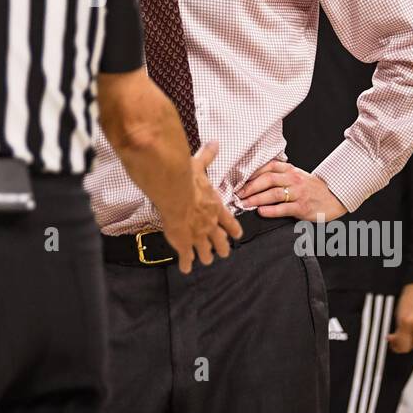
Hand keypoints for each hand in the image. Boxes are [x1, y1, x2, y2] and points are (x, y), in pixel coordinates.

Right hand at [156, 141, 243, 274]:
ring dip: (207, 256)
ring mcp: (198, 236)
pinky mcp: (184, 243)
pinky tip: (186, 269)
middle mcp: (210, 224)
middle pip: (220, 240)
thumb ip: (208, 156)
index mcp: (215, 207)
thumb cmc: (188, 179)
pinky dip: (186, 263)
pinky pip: (186, 257)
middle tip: (224, 252)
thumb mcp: (199, 165)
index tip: (237, 235)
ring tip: (207, 260)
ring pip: (206, 251)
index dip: (233, 229)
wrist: (175, 193)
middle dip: (223, 247)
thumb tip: (214, 143)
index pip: (229, 221)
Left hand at [236, 160, 346, 221]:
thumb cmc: (311, 187)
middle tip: (238, 194)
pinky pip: (284, 208)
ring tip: (245, 204)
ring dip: (256, 199)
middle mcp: (294, 179)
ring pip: (274, 193)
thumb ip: (279, 174)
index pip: (268, 167)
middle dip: (250, 187)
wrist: (334, 197)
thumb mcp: (296, 175)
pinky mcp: (302, 207)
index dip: (252, 174)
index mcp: (290, 170)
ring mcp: (298, 193)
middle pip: (268, 180)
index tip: (240, 181)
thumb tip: (254, 179)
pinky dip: (271, 210)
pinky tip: (261, 211)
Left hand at [387, 283, 412, 352]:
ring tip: (411, 321)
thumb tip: (395, 335)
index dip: (396, 346)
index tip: (392, 341)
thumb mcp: (398, 306)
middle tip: (399, 334)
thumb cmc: (412, 287)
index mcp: (407, 321)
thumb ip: (398, 323)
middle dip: (406, 340)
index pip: (402, 347)